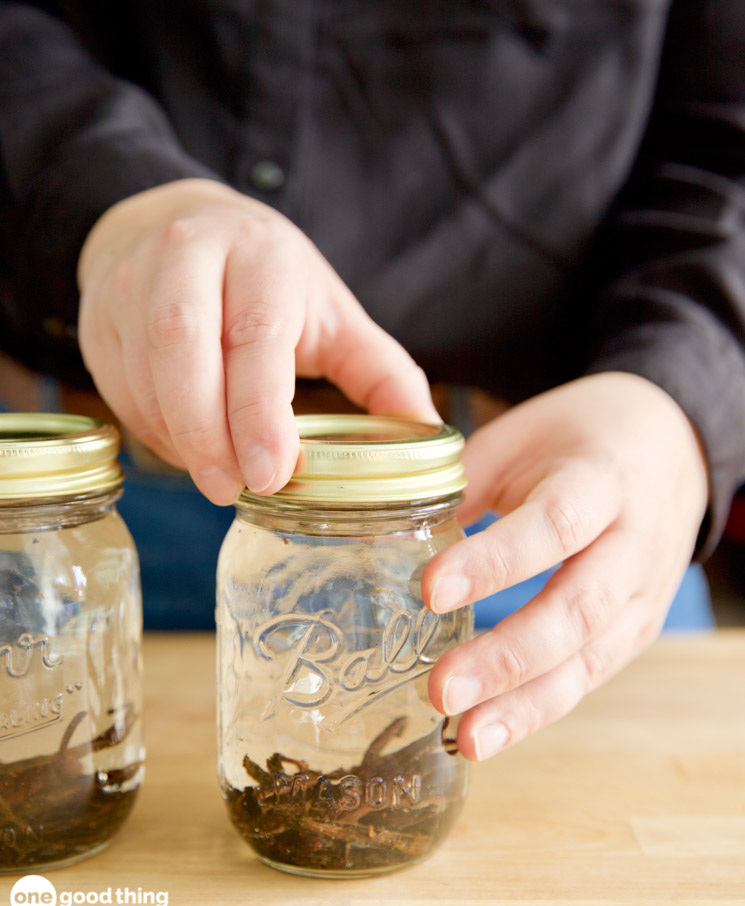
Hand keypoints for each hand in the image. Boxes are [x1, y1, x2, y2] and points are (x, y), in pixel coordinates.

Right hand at [77, 179, 437, 502]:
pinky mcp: (97, 314)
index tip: (272, 474)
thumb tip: (433, 435)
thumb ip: (382, 371)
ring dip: (179, 439)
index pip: (254, 336)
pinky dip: (153, 429)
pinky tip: (187, 448)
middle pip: (182, 349)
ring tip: (217, 476)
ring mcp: (131, 282)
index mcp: (260, 257)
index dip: (258, 412)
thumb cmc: (267, 279)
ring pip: (142, 374)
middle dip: (208, 433)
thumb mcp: (332, 312)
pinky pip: (117, 386)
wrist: (178, 222)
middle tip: (235, 491)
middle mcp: (187, 257)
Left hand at [422, 373, 708, 759]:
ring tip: (467, 736)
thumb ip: (461, 478)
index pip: (554, 524)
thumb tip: (386, 513)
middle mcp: (632, 543)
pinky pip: (591, 674)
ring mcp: (643, 593)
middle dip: (507, 656)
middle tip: (441, 689)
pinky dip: (541, 707)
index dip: (495, 561)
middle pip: (577, 608)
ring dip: (525, 703)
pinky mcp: (637, 627)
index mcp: (600, 478)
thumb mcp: (523, 437)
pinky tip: (492, 731)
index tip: (430, 591)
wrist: (673, 448)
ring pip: (589, 656)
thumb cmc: (580, 439)